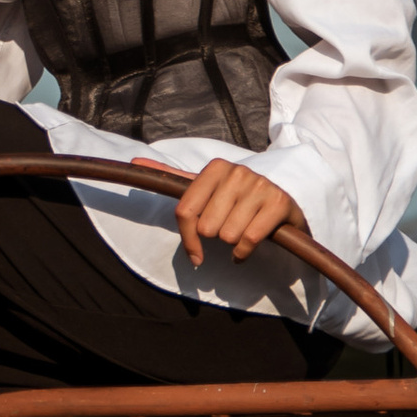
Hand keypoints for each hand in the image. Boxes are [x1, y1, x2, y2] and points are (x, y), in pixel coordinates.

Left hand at [172, 158, 307, 266]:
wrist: (282, 204)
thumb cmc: (236, 200)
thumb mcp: (206, 187)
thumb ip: (172, 177)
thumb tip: (134, 162)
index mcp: (216, 167)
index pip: (185, 211)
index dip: (188, 238)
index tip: (195, 254)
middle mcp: (237, 172)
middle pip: (208, 228)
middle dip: (217, 237)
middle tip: (230, 228)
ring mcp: (260, 185)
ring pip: (228, 235)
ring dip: (233, 244)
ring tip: (242, 232)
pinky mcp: (278, 202)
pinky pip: (249, 240)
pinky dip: (245, 252)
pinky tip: (247, 248)